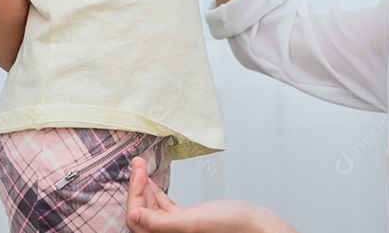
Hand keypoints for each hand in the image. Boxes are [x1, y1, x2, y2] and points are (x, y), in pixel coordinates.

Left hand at [125, 158, 298, 232]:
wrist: (254, 223)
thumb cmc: (231, 225)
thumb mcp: (192, 222)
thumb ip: (161, 222)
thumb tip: (135, 215)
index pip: (137, 219)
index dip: (134, 194)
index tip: (138, 171)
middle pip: (141, 213)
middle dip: (136, 187)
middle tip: (137, 163)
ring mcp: (177, 228)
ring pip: (151, 208)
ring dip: (144, 186)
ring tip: (141, 165)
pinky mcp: (186, 220)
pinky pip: (163, 207)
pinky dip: (155, 191)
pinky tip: (152, 179)